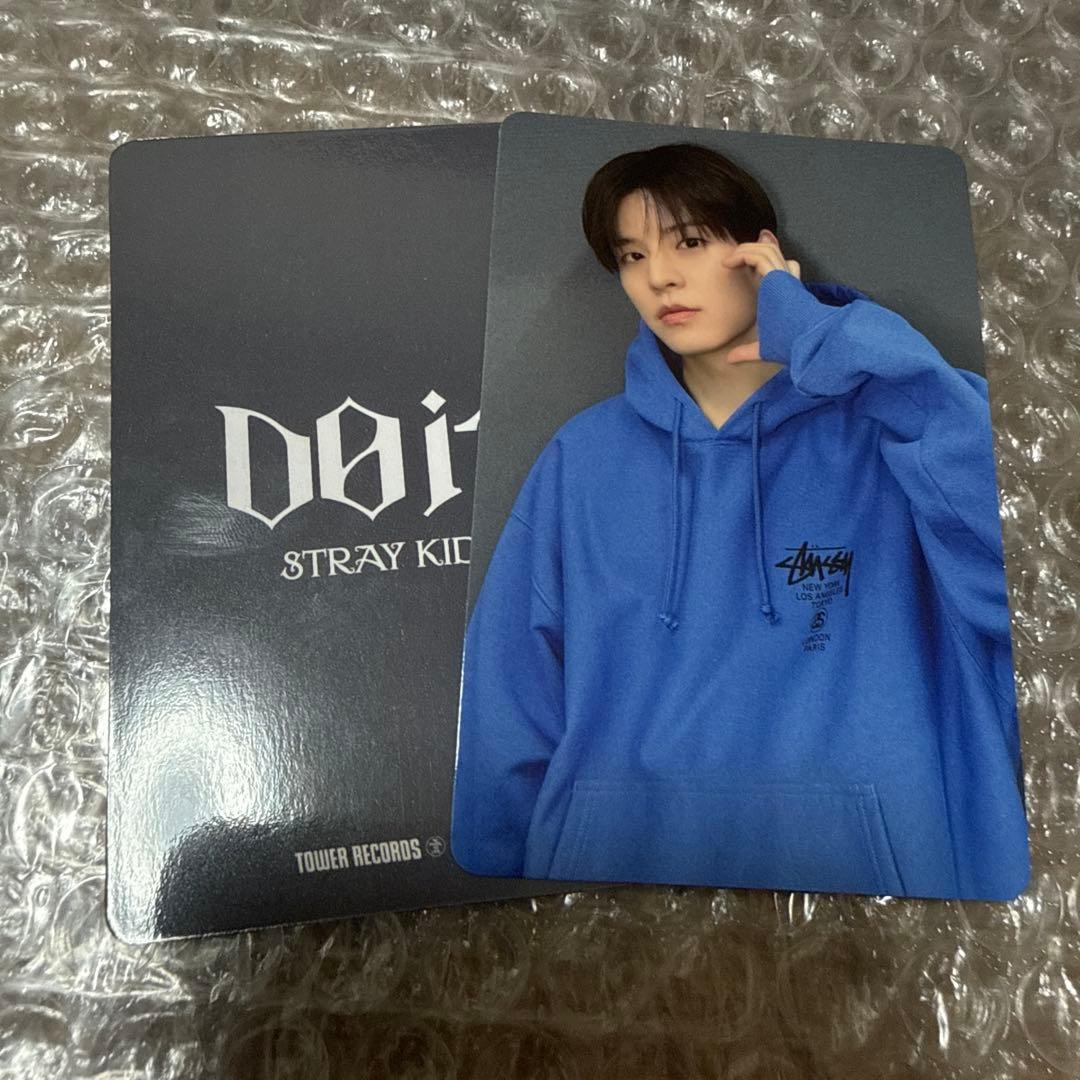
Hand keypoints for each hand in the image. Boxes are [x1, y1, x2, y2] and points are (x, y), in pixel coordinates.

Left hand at [721, 236, 800, 363]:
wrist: (806, 344)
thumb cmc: (790, 347)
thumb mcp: (763, 348)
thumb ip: (746, 351)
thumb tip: (729, 359)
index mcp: (786, 294)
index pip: (784, 266)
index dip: (769, 258)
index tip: (748, 259)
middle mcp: (787, 282)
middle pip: (774, 252)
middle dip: (754, 247)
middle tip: (735, 255)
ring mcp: (783, 277)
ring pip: (766, 249)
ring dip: (744, 250)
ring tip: (728, 261)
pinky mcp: (777, 277)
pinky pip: (758, 256)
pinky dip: (743, 254)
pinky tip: (729, 264)